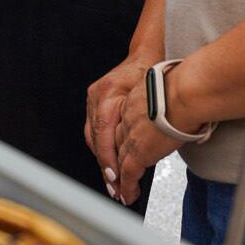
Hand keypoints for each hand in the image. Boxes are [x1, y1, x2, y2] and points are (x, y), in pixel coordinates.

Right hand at [85, 49, 156, 199]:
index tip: (116, 179)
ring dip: (103, 161)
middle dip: (106, 168)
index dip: (109, 160)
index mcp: (107, 95)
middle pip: (95, 141)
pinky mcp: (94, 103)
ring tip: (113, 183)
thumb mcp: (150, 98)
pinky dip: (102, 149)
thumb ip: (142, 123)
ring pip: (92, 138)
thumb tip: (142, 152)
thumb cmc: (152, 73)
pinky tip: (110, 163)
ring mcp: (92, 100)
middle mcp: (96, 97)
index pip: (103, 135)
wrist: (146, 54)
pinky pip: (94, 131)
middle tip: (116, 190)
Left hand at [109, 63, 203, 206]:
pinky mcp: (138, 153)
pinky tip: (128, 195)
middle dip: (115, 159)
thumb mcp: (169, 88)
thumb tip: (180, 104)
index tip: (124, 145)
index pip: (124, 122)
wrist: (184, 93)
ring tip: (120, 189)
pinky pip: (128, 174)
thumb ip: (167, 99)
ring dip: (119, 176)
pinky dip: (127, 187)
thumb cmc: (185, 86)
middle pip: (116, 142)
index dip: (122, 136)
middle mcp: (128, 117)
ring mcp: (131, 136)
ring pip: (119, 160)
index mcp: (135, 99)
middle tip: (115, 172)